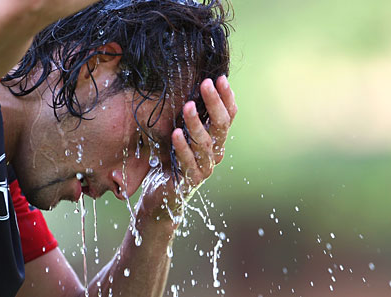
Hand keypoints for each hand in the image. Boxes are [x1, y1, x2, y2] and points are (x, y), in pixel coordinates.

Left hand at [136, 75, 236, 223]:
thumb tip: (189, 88)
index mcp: (216, 141)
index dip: (226, 98)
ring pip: (205, 144)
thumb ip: (189, 119)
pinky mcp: (190, 182)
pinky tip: (176, 133)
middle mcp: (215, 154)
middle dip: (214, 104)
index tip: (220, 78)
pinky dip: (182, 148)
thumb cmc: (170, 161)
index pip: (228, 116)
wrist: (162, 197)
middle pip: (221, 126)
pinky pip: (188, 163)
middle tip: (206, 84)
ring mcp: (205, 169)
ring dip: (196, 123)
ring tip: (188, 106)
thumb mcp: (181, 135)